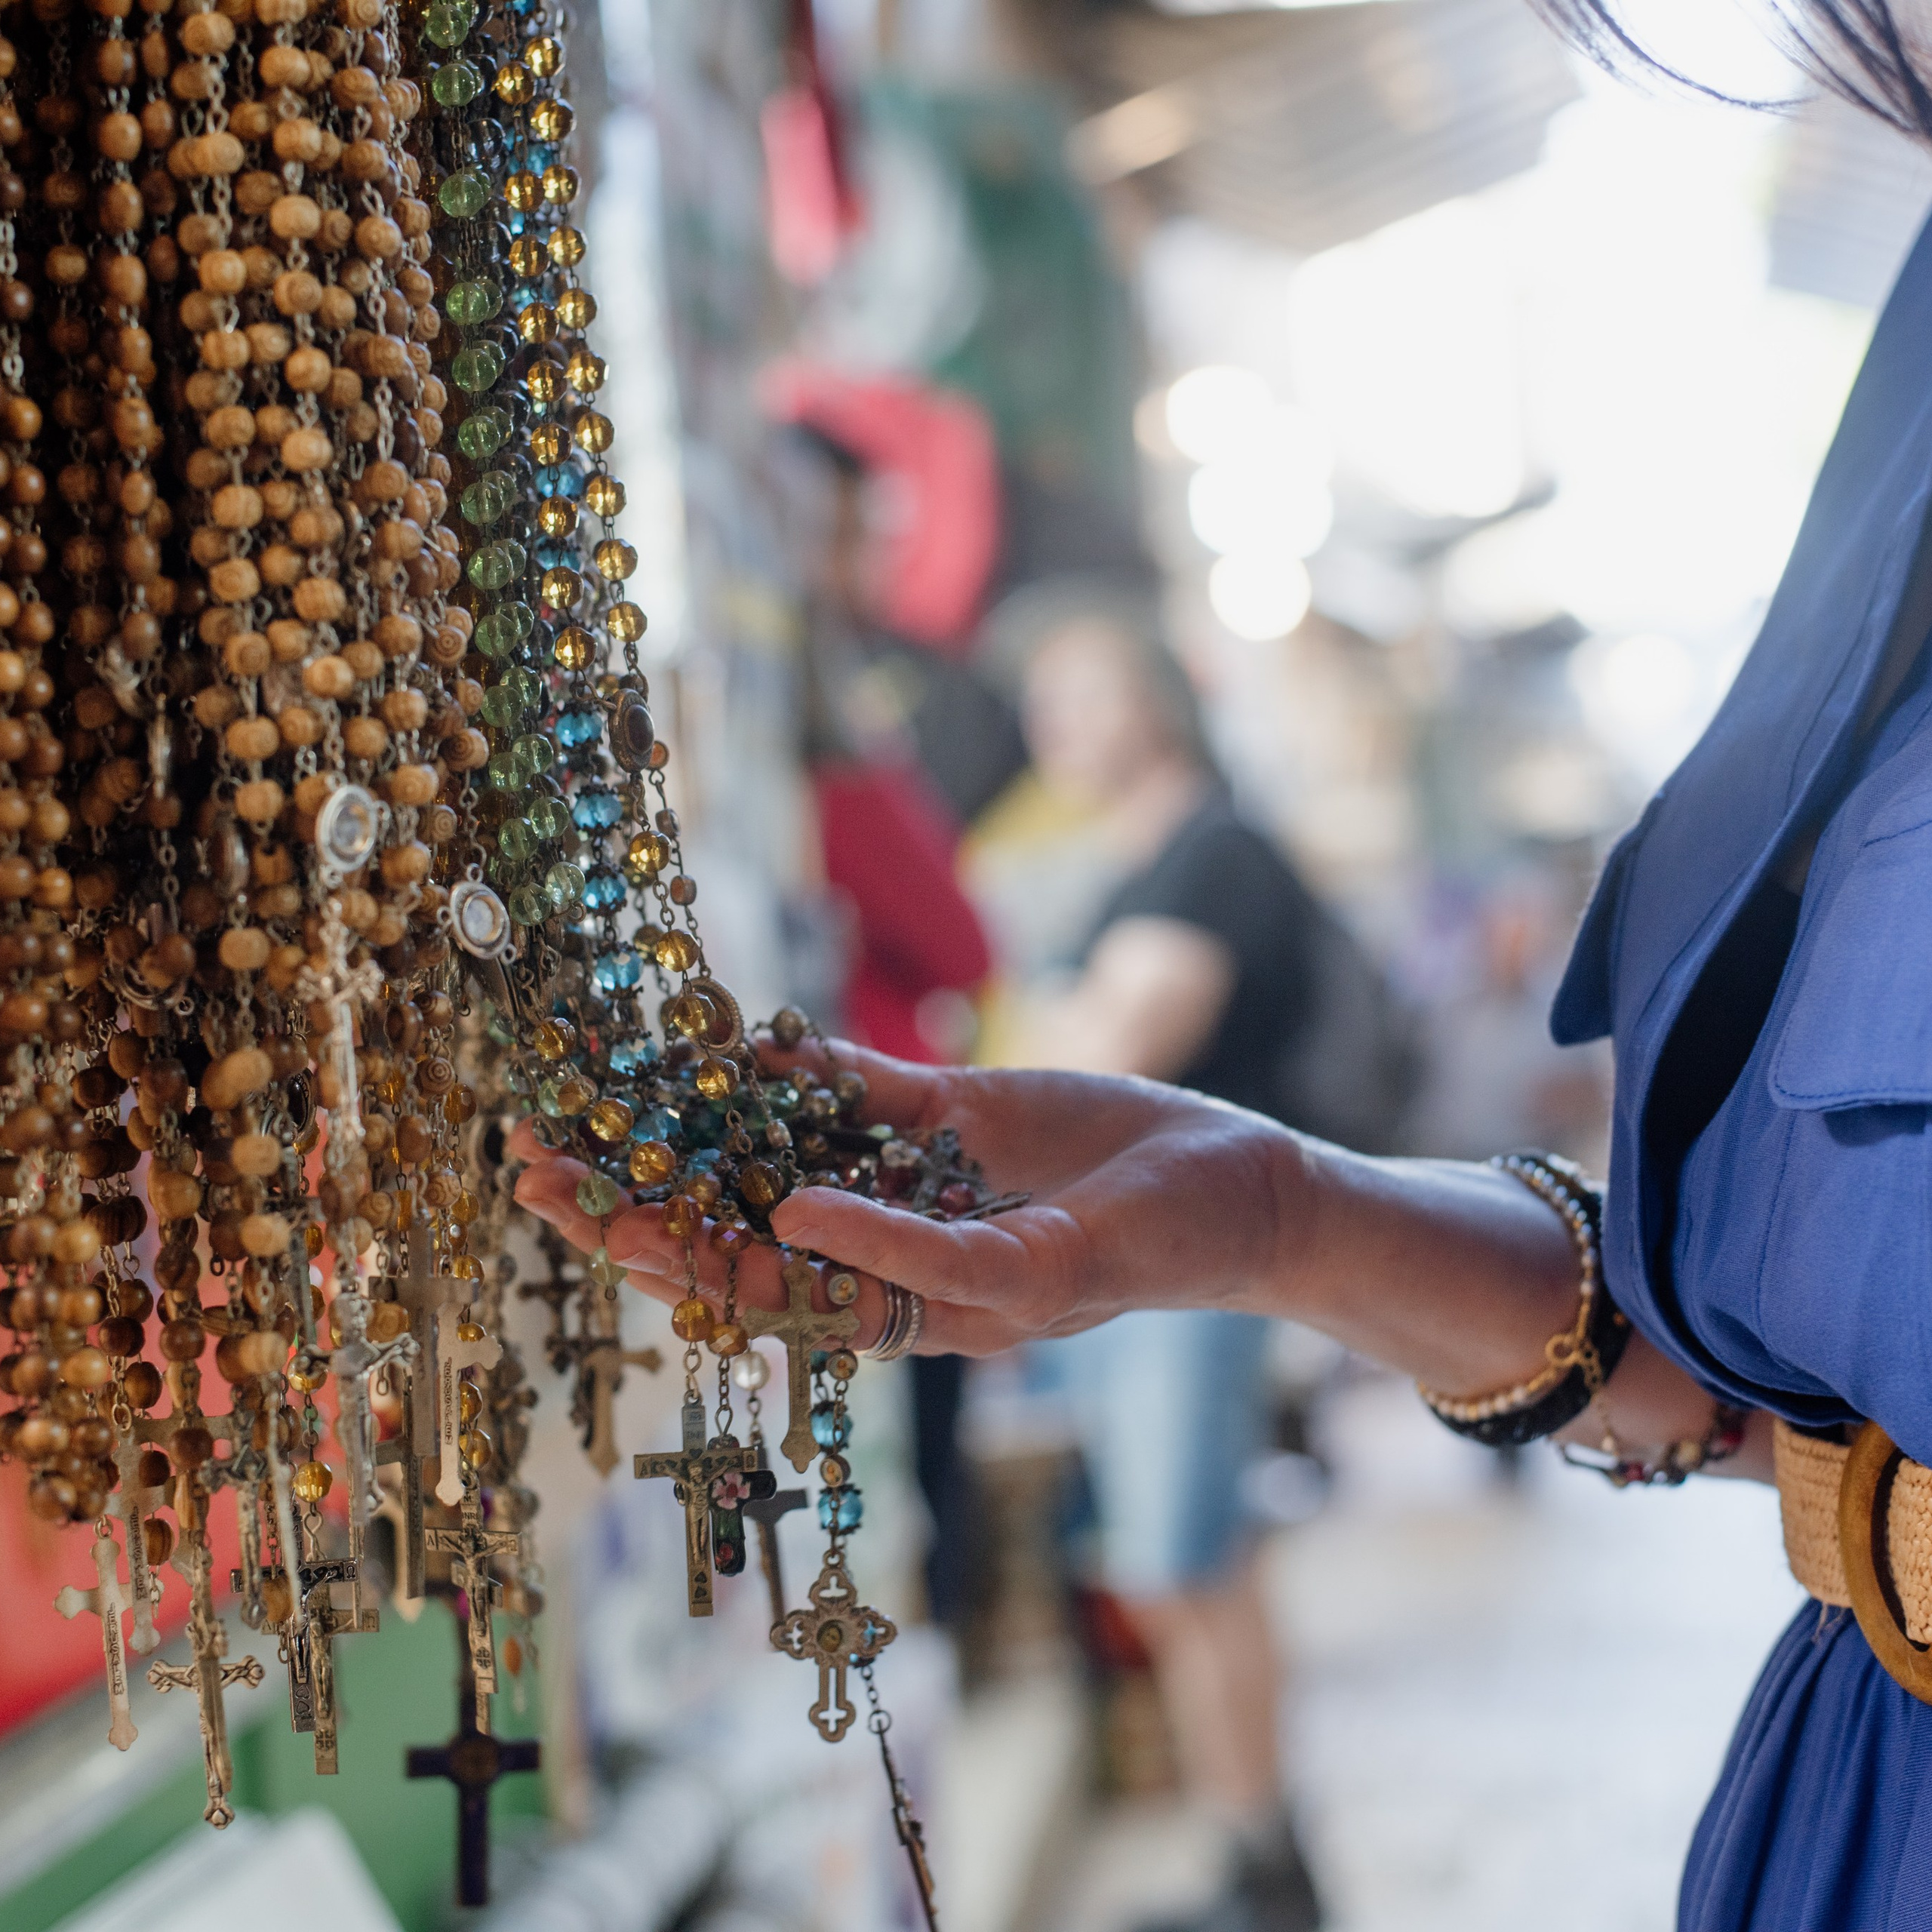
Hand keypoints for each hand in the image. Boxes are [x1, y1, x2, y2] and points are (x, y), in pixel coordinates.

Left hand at [511, 1038, 1298, 1356]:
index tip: (586, 1220)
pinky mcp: (937, 1109)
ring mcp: (904, 1173)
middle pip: (733, 1223)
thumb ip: (918, 1259)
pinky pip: (841, 1083)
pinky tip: (703, 1035)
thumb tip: (789, 1225)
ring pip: (770, 1148)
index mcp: (898, 1311)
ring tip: (582, 1093)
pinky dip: (778, 1062)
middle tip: (525, 1161)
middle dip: (635, 1193)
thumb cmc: (1152, 1251)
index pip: (756, 1295)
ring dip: (683, 1123)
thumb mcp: (1042, 1272)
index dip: (667, 1260)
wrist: (1233, 1182)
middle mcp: (882, 1244)